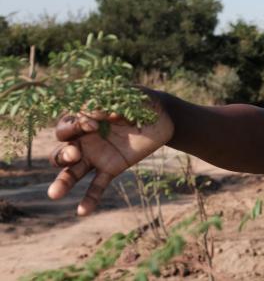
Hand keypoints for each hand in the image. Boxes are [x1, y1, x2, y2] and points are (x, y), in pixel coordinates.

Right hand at [47, 97, 173, 215]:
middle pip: (61, 152)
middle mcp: (84, 140)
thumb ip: (107, 105)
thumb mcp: (124, 99)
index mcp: (82, 120)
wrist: (161, 116)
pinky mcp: (111, 168)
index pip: (65, 127)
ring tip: (54, 193)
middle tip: (75, 153)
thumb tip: (93, 115)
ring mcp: (96, 156)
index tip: (92, 124)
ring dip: (62, 182)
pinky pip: (97, 186)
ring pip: (72, 172)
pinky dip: (89, 199)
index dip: (73, 127)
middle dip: (62, 154)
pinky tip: (82, 212)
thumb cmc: (138, 102)